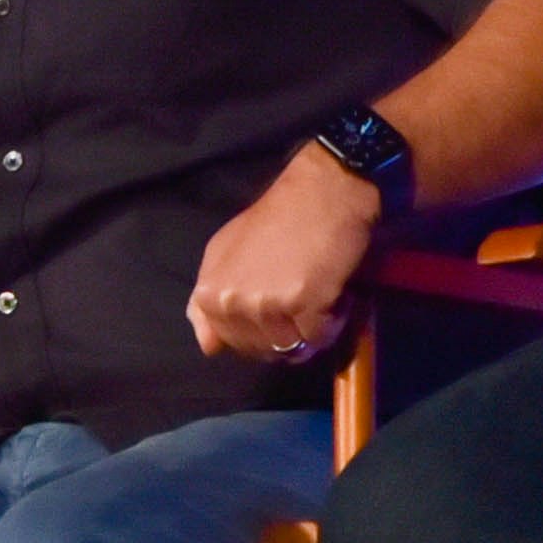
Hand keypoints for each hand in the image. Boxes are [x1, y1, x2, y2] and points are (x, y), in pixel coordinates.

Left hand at [187, 145, 381, 359]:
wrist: (322, 192)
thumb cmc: (276, 218)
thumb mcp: (224, 252)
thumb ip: (208, 300)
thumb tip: (208, 347)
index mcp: (209, 293)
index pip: (228, 343)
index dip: (256, 333)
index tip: (274, 311)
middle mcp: (232, 302)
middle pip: (262, 349)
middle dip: (285, 334)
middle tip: (301, 299)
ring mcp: (267, 305)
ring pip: (292, 348)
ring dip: (311, 330)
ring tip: (319, 294)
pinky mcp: (304, 305)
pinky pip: (319, 338)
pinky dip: (332, 323)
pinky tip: (335, 295)